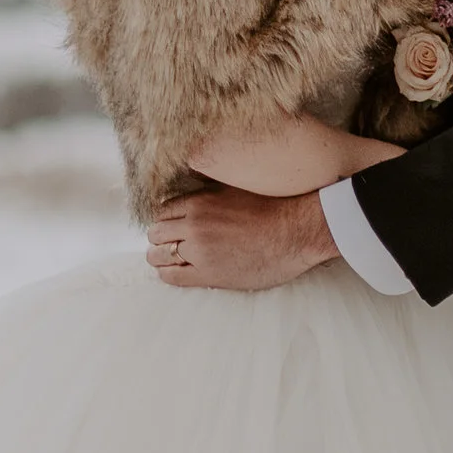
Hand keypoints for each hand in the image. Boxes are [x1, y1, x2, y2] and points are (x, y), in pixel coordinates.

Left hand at [147, 185, 335, 291]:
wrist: (296, 231)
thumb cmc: (274, 206)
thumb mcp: (235, 187)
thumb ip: (210, 188)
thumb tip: (196, 175)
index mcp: (199, 201)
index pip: (162, 210)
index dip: (165, 220)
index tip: (171, 226)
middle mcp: (194, 225)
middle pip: (156, 232)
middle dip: (160, 238)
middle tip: (168, 243)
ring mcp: (200, 251)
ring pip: (158, 255)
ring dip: (159, 257)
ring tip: (167, 259)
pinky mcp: (209, 274)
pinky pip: (172, 277)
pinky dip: (167, 274)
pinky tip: (173, 272)